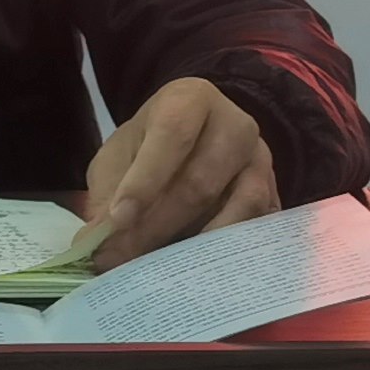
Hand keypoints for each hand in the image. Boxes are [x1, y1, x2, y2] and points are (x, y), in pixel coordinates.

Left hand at [79, 75, 278, 267]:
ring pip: (237, 206)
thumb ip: (108, 193)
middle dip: (156, 226)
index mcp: (191, 100)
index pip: (172, 136)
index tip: (118, 219)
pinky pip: (257, 227)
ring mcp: (262, 160)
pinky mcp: (275, 193)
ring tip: (154, 268)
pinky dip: (225, 251)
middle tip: (120, 260)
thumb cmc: (152, 146)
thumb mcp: (121, 156)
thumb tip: (94, 243)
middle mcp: (235, 124)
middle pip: (200, 181)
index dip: (145, 180)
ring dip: (192, 243)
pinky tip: (194, 269)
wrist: (199, 137)